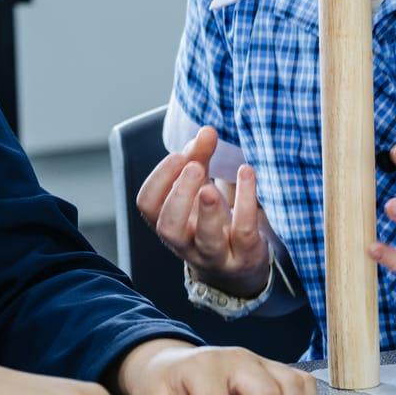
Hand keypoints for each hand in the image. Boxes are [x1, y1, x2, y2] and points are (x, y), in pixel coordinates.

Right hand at [136, 126, 271, 296]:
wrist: (239, 264)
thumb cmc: (212, 218)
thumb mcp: (200, 186)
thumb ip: (199, 157)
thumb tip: (207, 130)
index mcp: (168, 222)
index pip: (148, 205)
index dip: (159, 180)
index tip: (179, 156)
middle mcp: (186, 243)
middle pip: (169, 227)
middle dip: (179, 195)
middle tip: (193, 167)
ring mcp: (216, 254)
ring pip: (206, 241)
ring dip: (208, 211)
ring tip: (212, 186)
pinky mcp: (244, 256)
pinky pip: (244, 233)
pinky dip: (245, 203)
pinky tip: (247, 174)